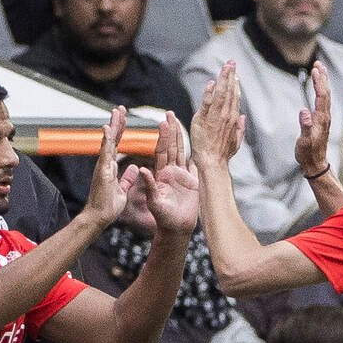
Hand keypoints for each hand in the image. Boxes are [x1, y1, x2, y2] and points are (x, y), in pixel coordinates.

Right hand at [83, 105, 139, 226]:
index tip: (123, 118)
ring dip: (113, 126)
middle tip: (120, 109)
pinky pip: (105, 153)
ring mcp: (103, 167)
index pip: (116, 145)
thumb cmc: (108, 208)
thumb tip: (134, 167)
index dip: (120, 132)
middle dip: (117, 123)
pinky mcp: (102, 171)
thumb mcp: (122, 190)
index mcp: (110, 168)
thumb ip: (127, 178)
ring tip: (116, 112)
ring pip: (108, 142)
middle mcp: (105, 164)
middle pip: (112, 140)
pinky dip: (107, 140)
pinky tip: (108, 128)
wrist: (99, 218)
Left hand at [142, 113, 199, 235]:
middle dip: (171, 130)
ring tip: (179, 121)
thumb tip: (143, 169)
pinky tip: (199, 140)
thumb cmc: (163, 218)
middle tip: (170, 114)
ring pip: (182, 152)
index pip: (161, 151)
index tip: (162, 122)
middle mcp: (171, 172)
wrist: (177, 229)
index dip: (162, 137)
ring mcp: (182, 176)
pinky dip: (197, 152)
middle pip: (171, 147)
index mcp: (161, 175)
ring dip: (181, 137)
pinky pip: (196, 164)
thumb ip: (149, 185)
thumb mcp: (154, 201)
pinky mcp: (193, 181)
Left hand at [191, 62, 245, 167]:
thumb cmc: (222, 155)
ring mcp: (216, 117)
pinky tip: (212, 82)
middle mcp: (226, 115)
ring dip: (223, 79)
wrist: (212, 162)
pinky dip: (210, 92)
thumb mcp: (235, 142)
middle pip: (230, 91)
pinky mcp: (204, 119)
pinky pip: (208, 103)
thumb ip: (240, 128)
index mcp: (233, 119)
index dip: (235, 84)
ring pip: (221, 94)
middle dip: (231, 75)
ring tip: (226, 66)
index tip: (235, 74)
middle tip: (231, 62)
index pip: (235, 97)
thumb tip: (243, 116)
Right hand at [294, 60, 332, 179]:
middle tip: (318, 63)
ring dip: (322, 81)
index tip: (315, 69)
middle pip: (325, 92)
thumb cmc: (308, 154)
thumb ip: (305, 126)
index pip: (321, 96)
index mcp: (321, 119)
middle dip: (322, 77)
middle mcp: (325, 116)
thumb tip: (304, 111)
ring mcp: (324, 118)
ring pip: (325, 95)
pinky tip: (318, 87)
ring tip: (319, 69)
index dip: (318, 82)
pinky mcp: (322, 120)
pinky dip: (321, 90)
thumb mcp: (304, 142)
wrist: (315, 164)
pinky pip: (323, 101)